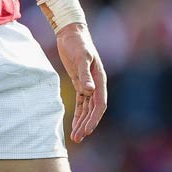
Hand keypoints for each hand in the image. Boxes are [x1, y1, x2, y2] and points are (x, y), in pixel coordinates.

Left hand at [56, 23, 106, 142]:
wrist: (71, 33)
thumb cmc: (78, 43)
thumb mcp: (81, 57)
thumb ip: (85, 74)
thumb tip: (89, 91)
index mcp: (100, 78)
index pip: (100, 103)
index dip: (94, 118)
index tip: (87, 130)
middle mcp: (96, 84)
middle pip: (94, 109)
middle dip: (87, 124)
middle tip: (78, 138)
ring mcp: (88, 84)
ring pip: (87, 108)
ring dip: (82, 122)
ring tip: (75, 137)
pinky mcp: (80, 83)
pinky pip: (81, 102)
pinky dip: (78, 114)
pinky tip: (74, 124)